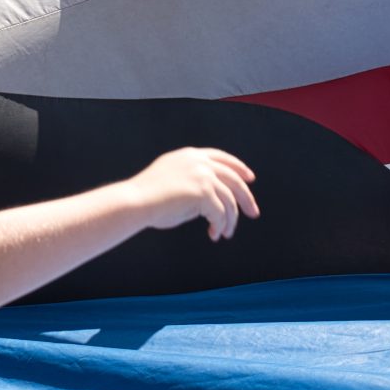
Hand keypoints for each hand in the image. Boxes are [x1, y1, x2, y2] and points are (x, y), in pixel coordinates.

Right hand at [124, 147, 258, 240]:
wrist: (135, 201)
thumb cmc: (147, 198)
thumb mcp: (173, 182)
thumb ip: (194, 184)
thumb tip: (215, 202)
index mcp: (190, 155)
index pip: (221, 158)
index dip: (238, 167)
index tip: (249, 178)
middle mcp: (199, 162)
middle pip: (234, 178)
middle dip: (246, 197)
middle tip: (253, 212)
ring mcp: (202, 175)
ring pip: (229, 200)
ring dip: (229, 219)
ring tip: (225, 233)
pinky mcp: (204, 192)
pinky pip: (220, 213)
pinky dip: (219, 225)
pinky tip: (214, 234)